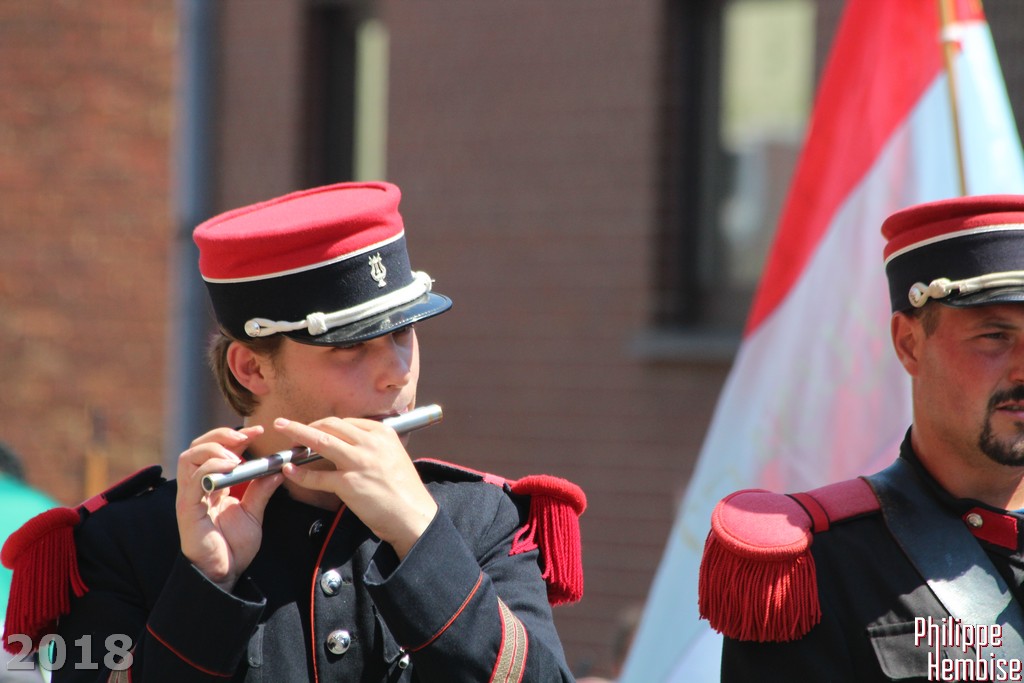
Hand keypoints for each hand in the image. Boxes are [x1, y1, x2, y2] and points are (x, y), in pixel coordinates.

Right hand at [175, 426, 283, 590]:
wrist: (224, 574)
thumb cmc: (234, 546)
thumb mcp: (254, 512)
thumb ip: (262, 489)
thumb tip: (278, 468)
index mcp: (212, 485)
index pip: (215, 449)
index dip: (234, 436)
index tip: (259, 430)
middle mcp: (197, 486)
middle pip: (198, 446)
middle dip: (221, 435)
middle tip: (246, 437)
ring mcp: (189, 496)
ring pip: (189, 457)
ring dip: (214, 449)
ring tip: (236, 456)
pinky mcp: (187, 508)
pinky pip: (193, 480)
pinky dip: (211, 468)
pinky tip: (230, 467)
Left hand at [274, 416, 437, 558]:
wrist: (413, 516)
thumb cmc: (404, 491)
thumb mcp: (395, 456)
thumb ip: (375, 447)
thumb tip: (352, 444)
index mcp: (383, 433)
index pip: (347, 422)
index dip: (326, 425)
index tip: (315, 429)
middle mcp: (370, 443)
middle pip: (331, 425)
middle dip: (307, 424)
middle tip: (289, 427)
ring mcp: (359, 462)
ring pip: (320, 441)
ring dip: (297, 433)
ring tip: (281, 428)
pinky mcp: (349, 484)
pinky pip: (317, 476)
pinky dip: (300, 474)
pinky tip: (289, 470)